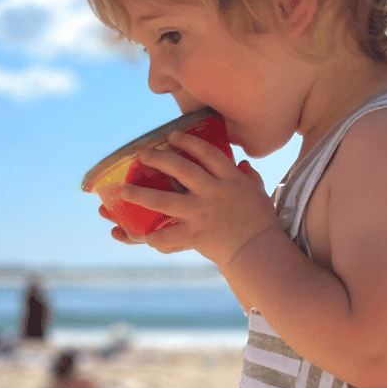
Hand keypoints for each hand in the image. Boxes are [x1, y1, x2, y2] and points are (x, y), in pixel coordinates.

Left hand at [112, 132, 280, 268]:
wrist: (260, 252)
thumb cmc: (262, 223)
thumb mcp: (260, 192)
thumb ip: (250, 176)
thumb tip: (244, 163)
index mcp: (229, 179)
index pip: (206, 153)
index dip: (188, 142)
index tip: (173, 136)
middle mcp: (212, 193)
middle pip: (180, 169)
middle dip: (158, 159)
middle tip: (141, 155)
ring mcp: (201, 214)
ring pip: (165, 201)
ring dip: (142, 194)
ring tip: (124, 191)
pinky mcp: (196, 236)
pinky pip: (170, 236)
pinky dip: (155, 238)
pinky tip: (142, 235)